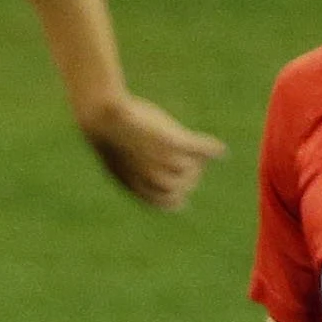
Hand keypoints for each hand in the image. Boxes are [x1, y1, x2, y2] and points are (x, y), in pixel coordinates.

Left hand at [76, 91, 226, 211]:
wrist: (101, 117)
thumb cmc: (109, 139)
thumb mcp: (123, 162)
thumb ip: (140, 176)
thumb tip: (156, 182)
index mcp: (138, 188)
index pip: (170, 203)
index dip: (179, 196)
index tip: (182, 190)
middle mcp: (153, 179)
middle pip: (184, 186)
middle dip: (190, 176)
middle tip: (191, 163)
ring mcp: (164, 160)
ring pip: (191, 167)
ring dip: (196, 158)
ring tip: (196, 148)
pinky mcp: (174, 141)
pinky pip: (200, 149)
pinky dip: (212, 149)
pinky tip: (220, 150)